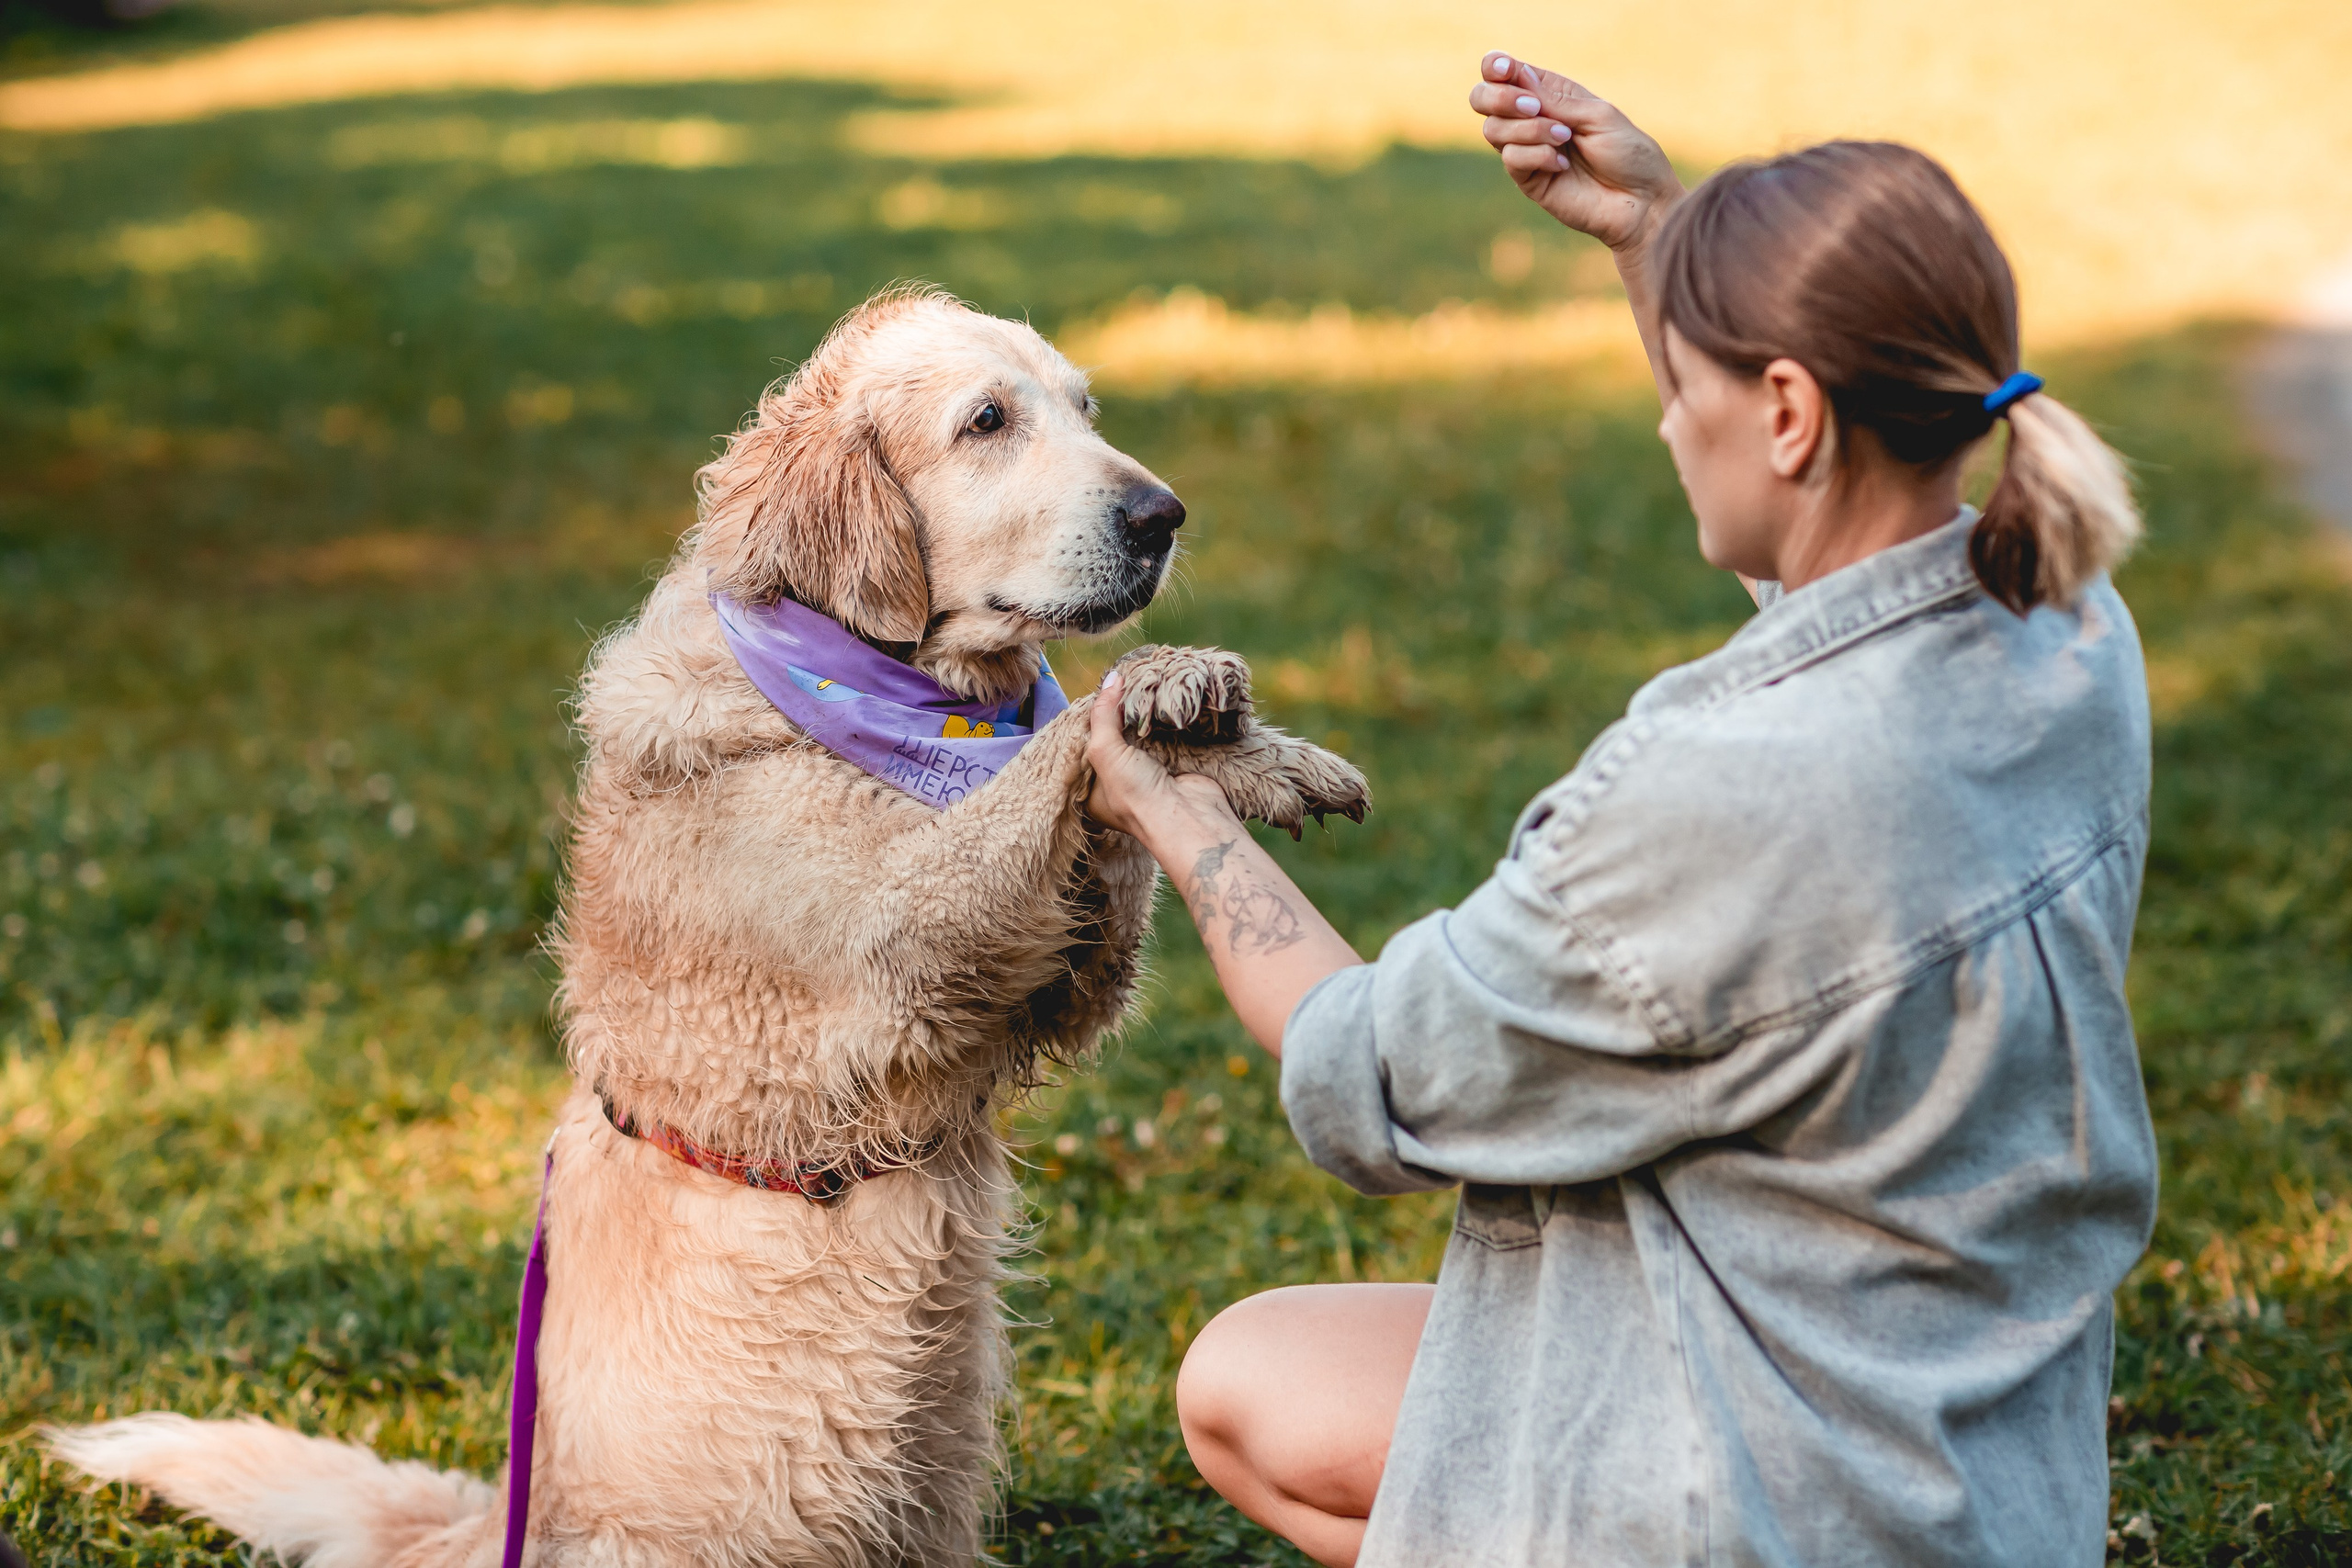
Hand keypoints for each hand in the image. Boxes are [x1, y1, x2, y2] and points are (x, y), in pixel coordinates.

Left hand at [1082, 670, 1234, 841]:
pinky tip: (1162, 697)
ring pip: (1140, 735)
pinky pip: (1164, 735)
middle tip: (1120, 681)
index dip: (1089, 719)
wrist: (1189, 818)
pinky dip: (1164, 719)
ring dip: (1142, 713)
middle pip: (1113, 739)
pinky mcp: (1172, 764)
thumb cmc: (1136, 795)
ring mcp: (1147, 774)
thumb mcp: (1105, 753)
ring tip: (1141, 682)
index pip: (1085, 746)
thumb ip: (1104, 715)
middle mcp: (1118, 783)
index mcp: (1092, 789)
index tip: (1095, 689)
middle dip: (1117, 713)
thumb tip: (1112, 677)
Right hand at [1469, 52, 1682, 251]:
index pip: (1506, 73)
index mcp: (1551, 95)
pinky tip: (1562, 164)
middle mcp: (1533, 120)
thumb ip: (1556, 99)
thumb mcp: (1597, 115)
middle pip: (1484, 99)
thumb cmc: (1628, 153)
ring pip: (1493, 130)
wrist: (1641, 201)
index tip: (1503, 68)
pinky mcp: (1529, 181)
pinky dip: (1536, 155)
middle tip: (1532, 107)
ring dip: (1528, 129)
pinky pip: (1511, 159)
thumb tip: (1517, 73)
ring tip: (1564, 138)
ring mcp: (1528, 151)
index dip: (1495, 67)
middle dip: (1499, 97)